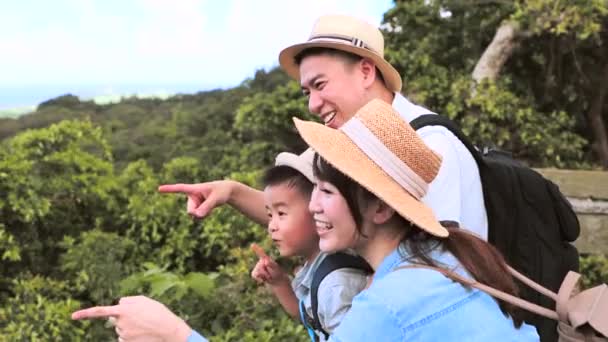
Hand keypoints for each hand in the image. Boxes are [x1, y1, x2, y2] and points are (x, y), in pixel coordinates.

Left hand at [72, 296, 191, 341]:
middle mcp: (120, 323)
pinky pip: (124, 338)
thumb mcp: (144, 300)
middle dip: (124, 317)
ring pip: (121, 329)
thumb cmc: (158, 312)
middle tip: (141, 316)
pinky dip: (132, 335)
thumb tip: (117, 304)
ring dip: (129, 326)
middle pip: (116, 319)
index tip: (72, 316)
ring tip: (145, 325)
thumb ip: (128, 300)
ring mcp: (123, 334)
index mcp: (123, 310)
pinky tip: (143, 333)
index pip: (100, 311)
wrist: (168, 330)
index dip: (85, 313)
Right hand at [158, 181, 233, 217]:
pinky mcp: (196, 208)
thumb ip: (207, 207)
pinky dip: (204, 216)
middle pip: (190, 210)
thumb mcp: (216, 199)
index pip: (180, 189)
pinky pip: (197, 217)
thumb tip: (197, 216)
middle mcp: (191, 196)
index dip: (169, 189)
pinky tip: (209, 210)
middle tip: (209, 206)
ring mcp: (193, 203)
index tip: (159, 189)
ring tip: (211, 206)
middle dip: (198, 212)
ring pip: (194, 215)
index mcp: (194, 189)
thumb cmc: (221, 192)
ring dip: (203, 214)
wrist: (225, 192)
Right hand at [250, 243, 288, 285]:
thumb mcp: (276, 268)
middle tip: (271, 273)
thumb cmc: (277, 272)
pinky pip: (255, 275)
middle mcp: (260, 261)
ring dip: (264, 276)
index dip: (256, 249)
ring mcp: (256, 267)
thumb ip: (271, 265)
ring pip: (258, 272)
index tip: (252, 245)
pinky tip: (263, 279)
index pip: (261, 253)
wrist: (276, 280)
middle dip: (266, 272)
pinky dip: (260, 278)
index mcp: (266, 258)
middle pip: (260, 267)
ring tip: (268, 276)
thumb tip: (265, 262)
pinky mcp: (254, 273)